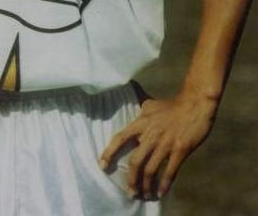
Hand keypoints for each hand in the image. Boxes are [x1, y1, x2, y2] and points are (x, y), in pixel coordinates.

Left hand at [99, 92, 216, 199]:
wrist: (195, 103)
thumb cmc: (172, 105)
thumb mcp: (150, 105)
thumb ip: (138, 112)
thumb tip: (130, 112)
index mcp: (142, 123)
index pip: (120, 138)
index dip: (109, 152)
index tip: (102, 165)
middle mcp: (151, 135)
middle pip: (135, 162)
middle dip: (131, 180)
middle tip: (130, 192)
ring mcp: (165, 144)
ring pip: (151, 170)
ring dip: (146, 185)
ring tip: (144, 195)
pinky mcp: (180, 150)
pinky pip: (170, 172)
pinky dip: (164, 185)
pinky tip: (161, 193)